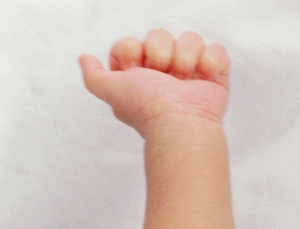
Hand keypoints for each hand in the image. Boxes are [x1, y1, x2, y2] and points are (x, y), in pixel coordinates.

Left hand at [79, 30, 228, 134]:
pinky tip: (203, 77)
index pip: (131, 42)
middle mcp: (163, 71)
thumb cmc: (148, 108)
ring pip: (189, 38)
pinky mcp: (214, 74)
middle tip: (163, 76)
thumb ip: (94, 76)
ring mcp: (191, 72)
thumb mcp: (112, 90)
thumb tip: (84, 58)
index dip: (133, 50)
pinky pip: (215, 50)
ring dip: (185, 57)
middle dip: (160, 52)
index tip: (136, 67)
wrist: (180, 122)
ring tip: (183, 80)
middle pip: (160, 35)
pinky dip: (211, 61)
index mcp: (138, 74)